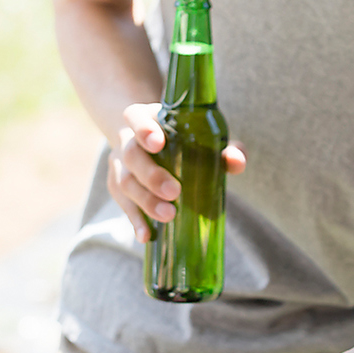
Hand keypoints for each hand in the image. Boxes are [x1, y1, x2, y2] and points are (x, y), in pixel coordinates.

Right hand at [109, 103, 245, 241]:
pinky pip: (123, 204)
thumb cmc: (182, 138)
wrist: (147, 140)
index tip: (158, 144)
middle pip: (132, 155)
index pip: (136, 117)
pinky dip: (135, 220)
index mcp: (146, 118)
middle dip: (151, 175)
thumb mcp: (201, 136)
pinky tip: (146, 235)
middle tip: (174, 191)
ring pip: (124, 182)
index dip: (143, 130)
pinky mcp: (117, 186)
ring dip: (145, 201)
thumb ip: (223, 147)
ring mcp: (119, 164)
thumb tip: (236, 162)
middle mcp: (127, 139)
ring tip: (168, 215)